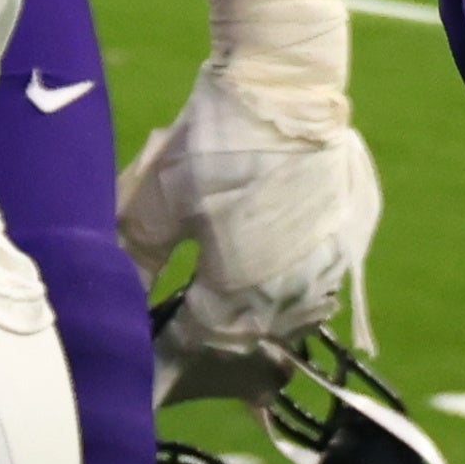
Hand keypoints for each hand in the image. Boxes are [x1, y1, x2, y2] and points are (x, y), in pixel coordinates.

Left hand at [118, 70, 386, 404]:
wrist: (285, 79)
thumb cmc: (214, 141)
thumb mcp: (157, 202)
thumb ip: (134, 264)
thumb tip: (111, 307)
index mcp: (242, 290)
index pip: (194, 343)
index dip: (165, 362)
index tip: (141, 384)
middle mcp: (294, 288)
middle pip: (248, 338)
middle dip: (212, 346)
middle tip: (179, 346)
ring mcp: (331, 261)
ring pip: (291, 316)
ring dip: (259, 322)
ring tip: (228, 318)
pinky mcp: (352, 232)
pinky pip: (323, 282)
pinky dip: (295, 290)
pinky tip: (276, 279)